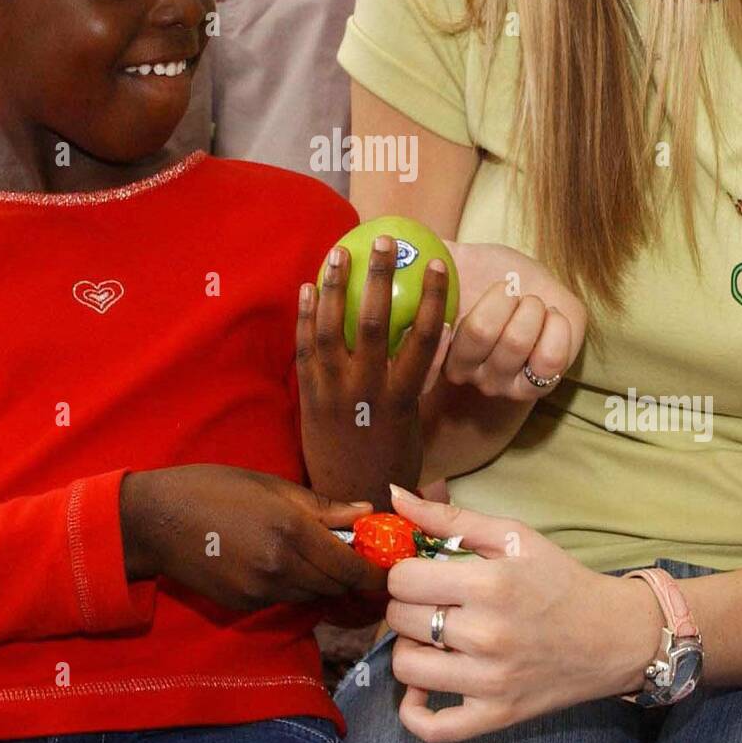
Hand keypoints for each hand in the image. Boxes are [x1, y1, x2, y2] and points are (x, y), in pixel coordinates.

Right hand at [119, 465, 385, 610]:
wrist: (155, 520)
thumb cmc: (213, 488)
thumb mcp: (270, 484)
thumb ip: (322, 506)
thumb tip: (368, 513)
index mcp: (290, 530)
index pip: (350, 567)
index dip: (375, 574)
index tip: (390, 570)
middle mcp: (280, 567)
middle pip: (336, 586)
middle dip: (353, 577)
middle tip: (365, 560)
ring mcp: (261, 591)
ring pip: (314, 595)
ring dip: (326, 581)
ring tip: (326, 556)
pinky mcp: (245, 605)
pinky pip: (286, 599)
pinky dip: (298, 586)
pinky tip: (288, 563)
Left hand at [296, 236, 450, 508]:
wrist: (352, 500)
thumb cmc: (394, 460)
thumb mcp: (416, 420)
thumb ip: (420, 379)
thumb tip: (435, 335)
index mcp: (402, 397)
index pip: (422, 338)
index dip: (431, 297)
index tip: (437, 263)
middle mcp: (366, 392)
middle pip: (372, 323)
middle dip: (378, 278)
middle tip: (384, 242)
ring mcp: (333, 393)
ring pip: (332, 330)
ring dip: (336, 287)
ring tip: (339, 253)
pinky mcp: (308, 398)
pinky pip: (305, 349)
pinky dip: (306, 316)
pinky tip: (308, 287)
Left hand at [381, 487, 662, 741]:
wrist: (613, 635)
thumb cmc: (559, 579)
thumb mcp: (512, 536)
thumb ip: (449, 517)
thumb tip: (395, 495)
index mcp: (489, 584)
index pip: (402, 579)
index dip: (405, 571)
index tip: (423, 572)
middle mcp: (486, 635)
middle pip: (399, 619)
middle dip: (407, 605)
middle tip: (430, 602)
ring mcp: (490, 682)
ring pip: (405, 667)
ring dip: (409, 648)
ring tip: (432, 637)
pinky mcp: (496, 716)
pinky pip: (432, 728)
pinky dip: (413, 711)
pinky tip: (422, 686)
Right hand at [415, 242, 583, 482]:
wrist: (538, 286)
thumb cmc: (494, 273)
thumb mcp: (455, 258)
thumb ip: (420, 253)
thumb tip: (389, 240)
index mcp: (438, 347)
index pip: (426, 352)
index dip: (438, 331)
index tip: (454, 309)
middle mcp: (466, 374)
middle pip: (481, 332)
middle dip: (503, 296)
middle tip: (510, 289)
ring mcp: (503, 384)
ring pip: (517, 342)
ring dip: (531, 308)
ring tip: (530, 303)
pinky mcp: (540, 386)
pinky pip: (549, 359)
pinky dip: (557, 326)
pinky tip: (550, 319)